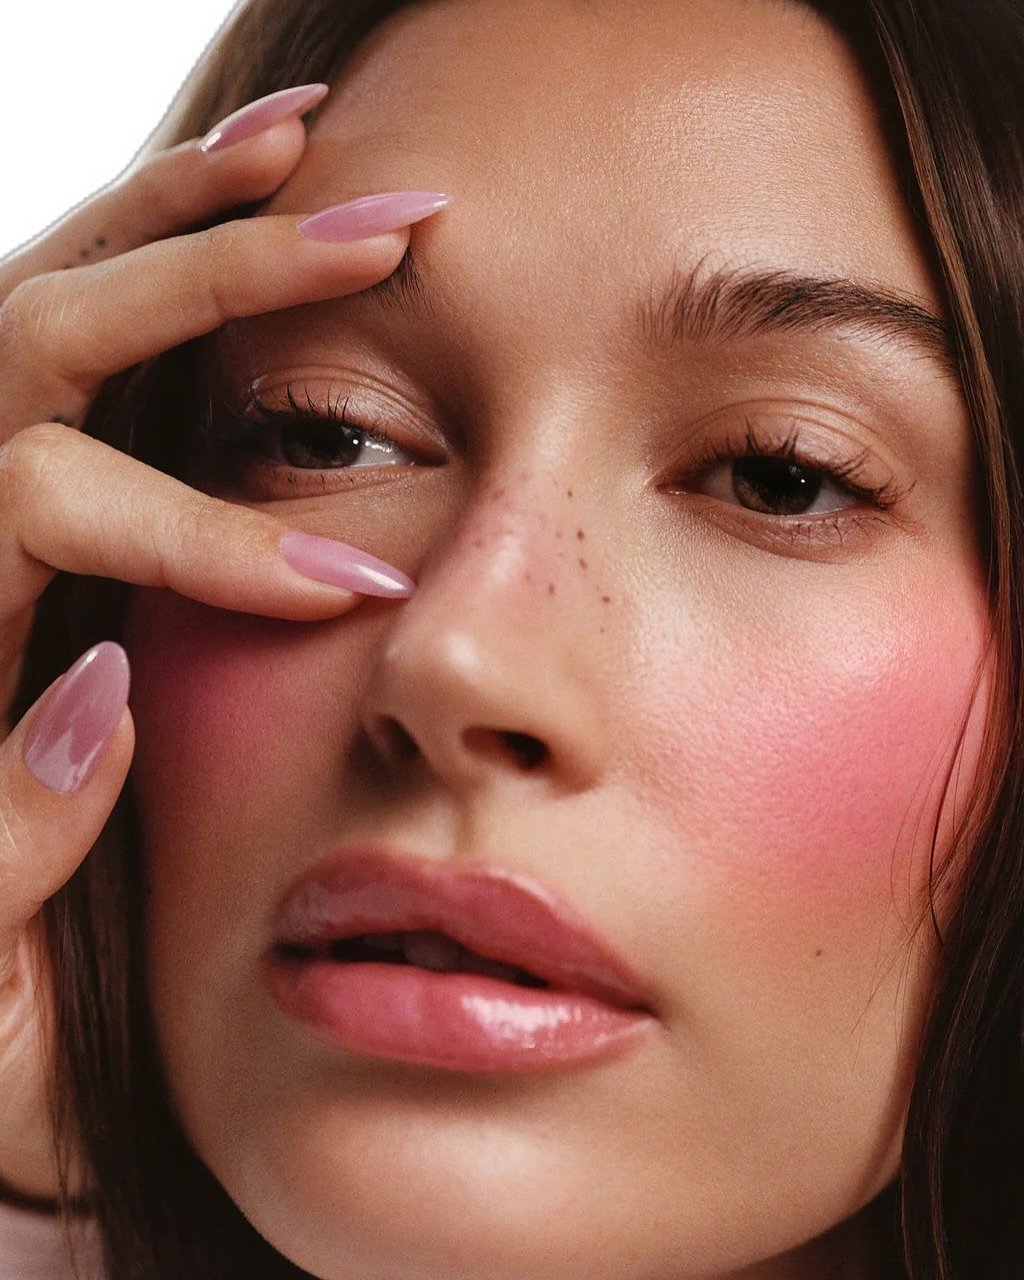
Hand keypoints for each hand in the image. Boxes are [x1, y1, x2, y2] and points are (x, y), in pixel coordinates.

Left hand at [0, 84, 429, 1200]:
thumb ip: (6, 846)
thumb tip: (96, 696)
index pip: (51, 502)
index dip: (207, 531)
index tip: (355, 579)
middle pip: (43, 339)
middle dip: (222, 287)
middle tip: (383, 238)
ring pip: (51, 292)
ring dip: (186, 214)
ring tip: (310, 152)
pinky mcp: (8, 468)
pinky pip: (65, 319)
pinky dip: (152, 240)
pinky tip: (246, 188)